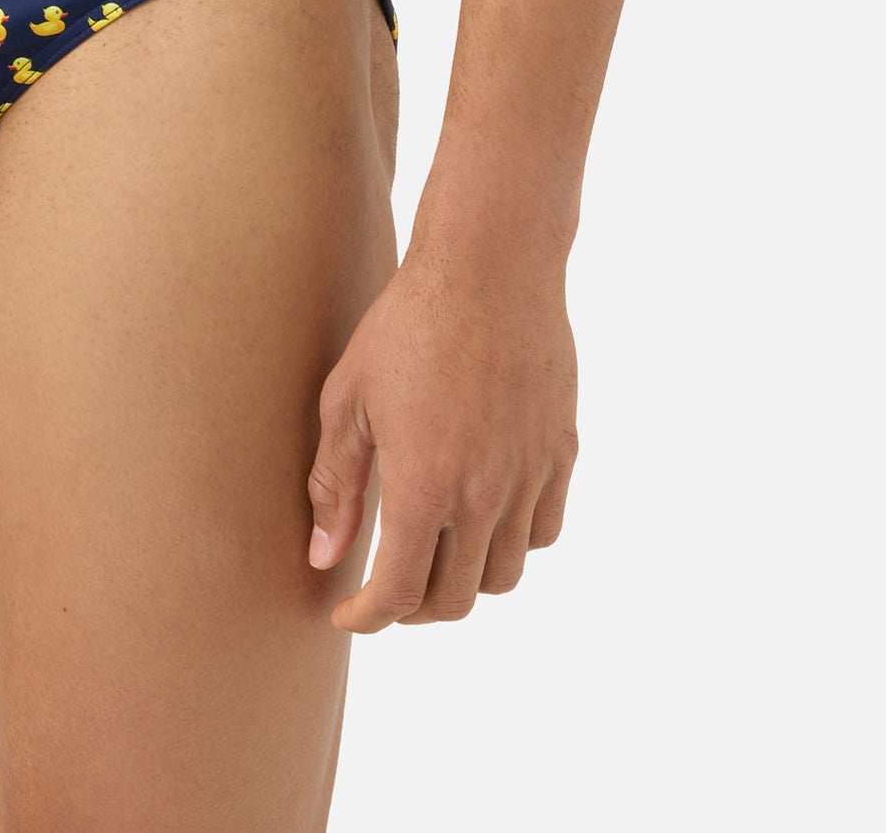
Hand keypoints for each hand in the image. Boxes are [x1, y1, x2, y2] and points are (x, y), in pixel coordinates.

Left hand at [306, 242, 577, 628]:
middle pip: (454, 599)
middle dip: (413, 609)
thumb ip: (336, 486)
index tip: (348, 615)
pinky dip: (513, 543)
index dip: (368, 618)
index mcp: (423, 486)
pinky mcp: (561, 454)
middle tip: (386, 588)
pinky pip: (543, 532)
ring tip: (433, 553)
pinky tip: (482, 517)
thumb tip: (324, 556)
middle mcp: (484, 496)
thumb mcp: (348, 400)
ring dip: (464, 580)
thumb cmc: (405, 325)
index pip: (399, 594)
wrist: (488, 268)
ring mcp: (530, 477)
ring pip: (503, 575)